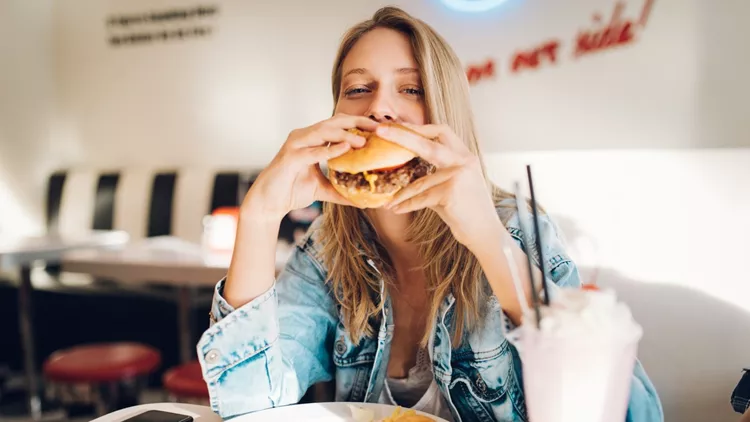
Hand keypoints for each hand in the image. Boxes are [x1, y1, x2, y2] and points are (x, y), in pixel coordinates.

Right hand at [243, 114, 377, 220]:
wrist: (268, 203)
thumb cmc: (292, 191)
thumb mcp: (323, 190)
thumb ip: (342, 191)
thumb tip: (364, 201)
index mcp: (313, 140)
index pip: (339, 125)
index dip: (359, 124)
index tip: (380, 129)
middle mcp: (304, 136)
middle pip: (334, 122)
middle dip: (357, 123)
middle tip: (378, 128)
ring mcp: (295, 145)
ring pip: (323, 132)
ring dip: (344, 135)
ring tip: (363, 141)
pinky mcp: (289, 157)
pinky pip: (312, 151)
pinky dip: (329, 149)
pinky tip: (345, 149)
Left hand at [376, 123, 501, 248]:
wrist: (485, 233)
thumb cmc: (467, 211)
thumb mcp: (453, 185)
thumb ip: (434, 174)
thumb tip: (406, 170)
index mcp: (465, 156)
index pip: (441, 132)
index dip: (419, 128)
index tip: (398, 126)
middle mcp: (463, 162)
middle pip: (427, 143)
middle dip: (402, 135)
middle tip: (380, 131)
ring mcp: (458, 176)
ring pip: (419, 182)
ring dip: (401, 194)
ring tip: (388, 201)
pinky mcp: (451, 192)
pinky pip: (421, 198)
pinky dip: (407, 205)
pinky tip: (395, 209)